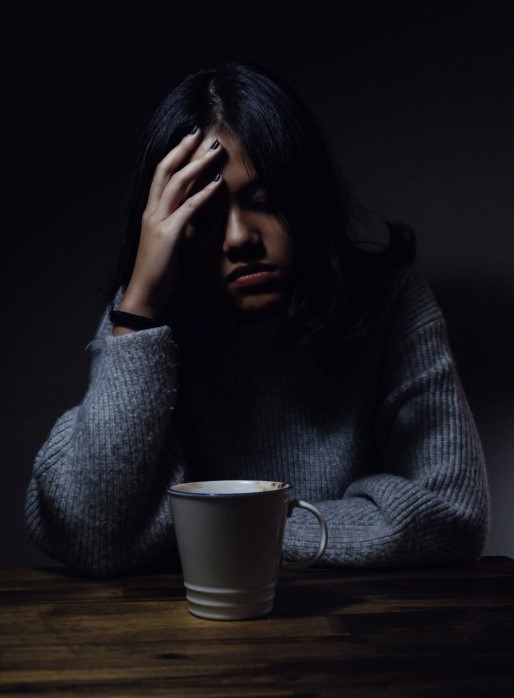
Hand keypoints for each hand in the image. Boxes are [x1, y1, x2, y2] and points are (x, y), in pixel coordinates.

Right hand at [117, 129, 223, 321]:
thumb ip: (177, 225)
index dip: (175, 155)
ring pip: (177, 184)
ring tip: (214, 151)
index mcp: (150, 212)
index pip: (161, 175)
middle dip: (183, 149)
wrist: (145, 294)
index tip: (189, 140)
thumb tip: (196, 215)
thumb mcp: (168, 243)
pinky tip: (218, 183)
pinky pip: (188, 208)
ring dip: (197, 165)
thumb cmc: (158, 272)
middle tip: (201, 133)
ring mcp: (158, 222)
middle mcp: (152, 212)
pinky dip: (204, 193)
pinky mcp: (169, 235)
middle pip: (166, 171)